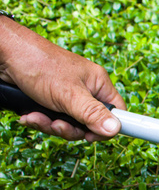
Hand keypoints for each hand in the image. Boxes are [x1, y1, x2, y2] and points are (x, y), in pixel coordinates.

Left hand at [0, 17, 125, 141]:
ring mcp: (67, 97)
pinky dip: (39, 121)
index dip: (106, 127)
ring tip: (37, 116)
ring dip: (50, 125)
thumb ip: (92, 113)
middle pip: (90, 124)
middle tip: (57, 125)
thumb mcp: (68, 94)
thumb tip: (115, 129)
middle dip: (70, 129)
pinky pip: (52, 120)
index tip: (90, 135)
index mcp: (97, 84)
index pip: (115, 112)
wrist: (3, 54)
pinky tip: (29, 115)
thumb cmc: (38, 63)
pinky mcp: (50, 102)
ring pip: (69, 125)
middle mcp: (85, 91)